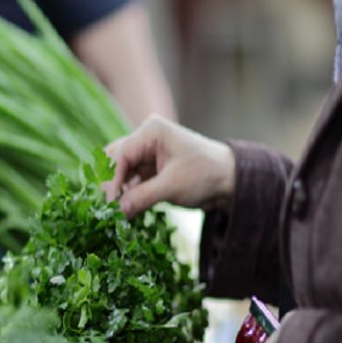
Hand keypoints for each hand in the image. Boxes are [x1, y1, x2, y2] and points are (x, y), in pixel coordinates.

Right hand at [102, 115, 234, 216]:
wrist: (230, 181)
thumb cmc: (206, 175)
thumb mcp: (172, 186)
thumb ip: (142, 197)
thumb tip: (118, 210)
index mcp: (152, 131)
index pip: (122, 154)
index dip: (113, 179)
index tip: (111, 203)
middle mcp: (147, 138)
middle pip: (116, 159)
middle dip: (112, 183)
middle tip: (110, 207)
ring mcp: (148, 153)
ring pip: (122, 171)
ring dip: (120, 190)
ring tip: (120, 211)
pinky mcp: (152, 168)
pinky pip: (132, 180)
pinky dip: (129, 194)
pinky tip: (128, 208)